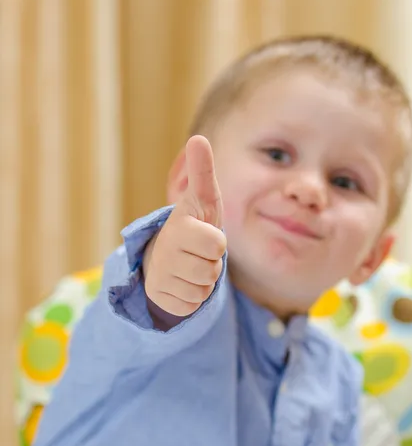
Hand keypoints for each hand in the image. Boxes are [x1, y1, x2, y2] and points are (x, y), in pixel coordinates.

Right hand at [143, 135, 225, 317]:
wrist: (166, 255)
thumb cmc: (193, 225)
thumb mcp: (202, 200)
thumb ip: (202, 173)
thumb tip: (198, 138)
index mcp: (179, 228)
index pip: (217, 245)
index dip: (217, 243)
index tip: (203, 234)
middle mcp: (165, 253)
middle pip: (211, 272)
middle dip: (211, 264)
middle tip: (199, 253)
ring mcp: (160, 278)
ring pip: (202, 291)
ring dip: (203, 282)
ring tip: (190, 266)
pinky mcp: (160, 300)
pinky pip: (191, 306)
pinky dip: (192, 297)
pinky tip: (181, 283)